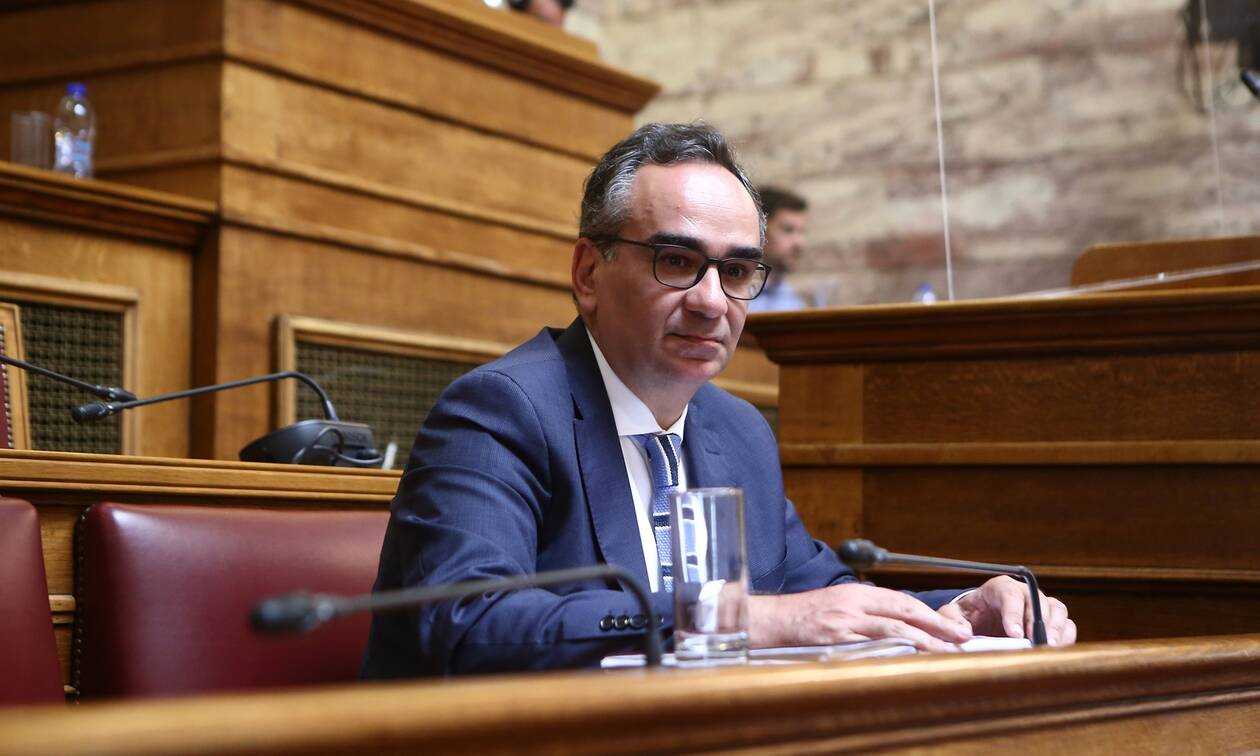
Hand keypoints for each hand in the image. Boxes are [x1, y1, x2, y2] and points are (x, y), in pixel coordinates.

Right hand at [749, 584, 972, 652]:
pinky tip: (911, 659)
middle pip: (904, 610)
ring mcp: (845, 620)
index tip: (953, 627)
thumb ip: (864, 612)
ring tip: (947, 651)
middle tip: (963, 637)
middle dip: (937, 623)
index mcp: (857, 594)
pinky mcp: (836, 638)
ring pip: (894, 627)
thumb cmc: (804, 616)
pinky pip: (870, 644)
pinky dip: (894, 650)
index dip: (930, 614)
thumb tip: (895, 625)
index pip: (902, 601)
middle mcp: (855, 603)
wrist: (771, 620)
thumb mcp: (837, 606)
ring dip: (924, 639)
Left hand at [943, 576, 1075, 645]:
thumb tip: (964, 635)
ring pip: (1057, 610)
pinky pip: (1067, 625)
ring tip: (1049, 649)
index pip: (1010, 595)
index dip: (1014, 614)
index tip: (1014, 635)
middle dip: (1039, 623)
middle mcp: (1024, 593)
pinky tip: (1057, 652)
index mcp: (999, 588)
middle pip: (1039, 601)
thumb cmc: (967, 615)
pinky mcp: (1052, 622)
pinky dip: (1066, 638)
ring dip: (1056, 630)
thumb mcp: (951, 615)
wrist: (980, 619)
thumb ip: (951, 622)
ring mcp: (1040, 606)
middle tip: (1036, 644)